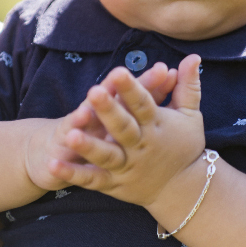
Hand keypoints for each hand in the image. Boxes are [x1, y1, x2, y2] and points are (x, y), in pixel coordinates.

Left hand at [45, 54, 204, 205]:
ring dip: (88, 146)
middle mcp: (141, 146)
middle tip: (93, 92)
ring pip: (106, 156)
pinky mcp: (115, 184)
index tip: (118, 72)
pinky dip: (72, 174)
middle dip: (109, 111)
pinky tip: (52, 164)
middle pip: (123, 128)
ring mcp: (127, 167)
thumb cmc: (186, 147)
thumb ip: (188, 86)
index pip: (144, 104)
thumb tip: (193, 57)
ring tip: (70, 134)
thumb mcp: (190, 116)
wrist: (183, 190)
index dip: (131, 89)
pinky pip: (92, 180)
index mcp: (157, 126)